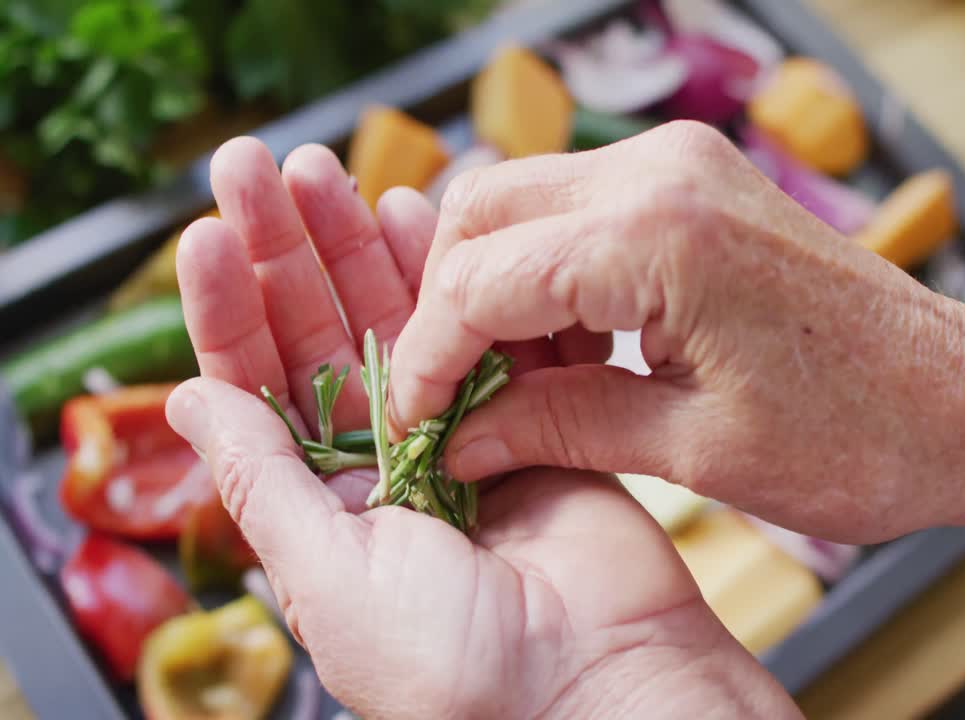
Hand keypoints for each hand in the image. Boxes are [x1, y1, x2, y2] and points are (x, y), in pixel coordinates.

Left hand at [167, 137, 799, 718]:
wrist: (597, 681)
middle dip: (291, 252)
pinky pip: (484, 332)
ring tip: (334, 174)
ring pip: (400, 321)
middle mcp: (383, 464)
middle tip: (262, 168)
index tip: (210, 235)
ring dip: (365, 247)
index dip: (231, 310)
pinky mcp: (532, 417)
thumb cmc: (457, 666)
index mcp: (320, 508)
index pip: (257, 389)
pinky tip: (426, 218)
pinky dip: (457, 276)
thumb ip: (265, 482)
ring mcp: (459, 435)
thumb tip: (190, 397)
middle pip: (323, 335)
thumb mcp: (330, 578)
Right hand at [388, 120, 964, 544]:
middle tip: (456, 401)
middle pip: (482, 213)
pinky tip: (564, 349)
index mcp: (659, 237)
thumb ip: (559, 427)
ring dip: (495, 288)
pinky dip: (546, 272)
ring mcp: (682, 165)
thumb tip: (460, 438)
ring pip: (522, 203)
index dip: (428, 357)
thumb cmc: (858, 437)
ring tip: (512, 386)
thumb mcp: (694, 451)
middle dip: (448, 309)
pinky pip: (578, 209)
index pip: (479, 279)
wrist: (962, 400)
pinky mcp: (697, 181)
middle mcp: (663, 174)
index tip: (416, 422)